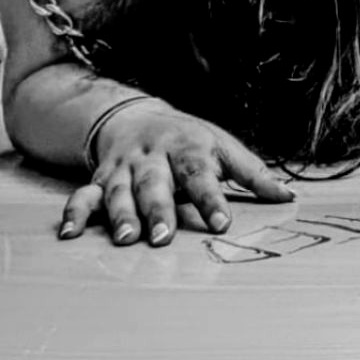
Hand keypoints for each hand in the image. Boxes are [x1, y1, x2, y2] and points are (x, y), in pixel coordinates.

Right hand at [58, 101, 294, 246]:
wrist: (140, 117)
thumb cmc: (191, 141)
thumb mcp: (224, 148)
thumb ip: (254, 175)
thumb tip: (290, 198)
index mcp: (189, 148)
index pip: (201, 174)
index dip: (211, 199)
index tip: (221, 223)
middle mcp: (154, 158)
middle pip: (156, 184)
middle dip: (159, 210)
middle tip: (163, 238)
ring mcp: (124, 169)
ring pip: (120, 192)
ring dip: (121, 216)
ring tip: (127, 241)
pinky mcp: (99, 179)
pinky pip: (83, 196)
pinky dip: (74, 214)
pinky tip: (70, 235)